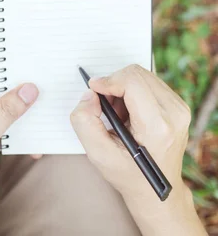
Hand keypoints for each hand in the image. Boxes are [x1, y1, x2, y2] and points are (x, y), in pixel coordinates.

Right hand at [70, 64, 204, 234]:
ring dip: (122, 88)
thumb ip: (84, 121)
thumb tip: (90, 94)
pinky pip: (149, 82)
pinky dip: (132, 91)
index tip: (93, 90)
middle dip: (113, 84)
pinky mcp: (178, 106)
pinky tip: (128, 113)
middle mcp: (174, 113)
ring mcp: (180, 108)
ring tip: (117, 114)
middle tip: (105, 108)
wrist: (155, 190)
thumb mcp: (98, 153)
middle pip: (137, 73)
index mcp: (157, 125)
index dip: (107, 81)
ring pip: (142, 75)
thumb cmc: (128, 174)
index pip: (132, 81)